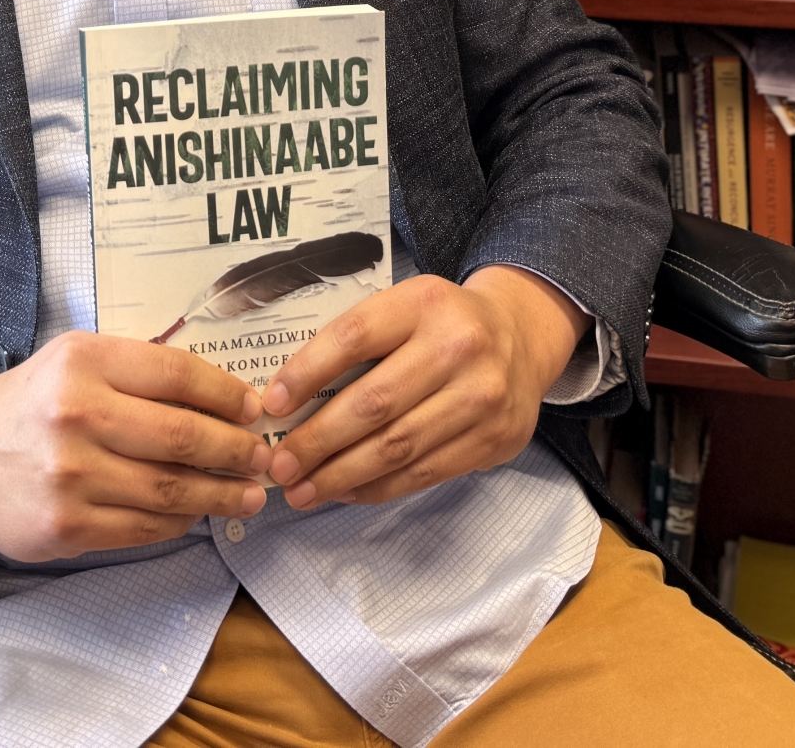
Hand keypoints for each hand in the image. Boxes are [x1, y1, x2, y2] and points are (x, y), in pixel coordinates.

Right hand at [0, 330, 270, 562]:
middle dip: (236, 450)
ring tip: (249, 495)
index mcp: (84, 362)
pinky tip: (197, 514)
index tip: (254, 410)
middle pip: (183, 435)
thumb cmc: (34, 405)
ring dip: (221, 495)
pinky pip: (145, 526)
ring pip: (171, 488)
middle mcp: (77, 415)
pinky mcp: (68, 525)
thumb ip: (139, 372)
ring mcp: (72, 475)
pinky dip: (180, 521)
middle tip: (262, 458)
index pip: (177, 374)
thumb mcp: (76, 361)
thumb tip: (223, 400)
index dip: (227, 394)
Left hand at [262, 267, 585, 509]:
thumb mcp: (406, 306)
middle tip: (278, 465)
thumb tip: (288, 400)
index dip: (307, 373)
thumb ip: (358, 341)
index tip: (272, 405)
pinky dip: (377, 487)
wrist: (523, 335)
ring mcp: (482, 396)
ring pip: (397, 447)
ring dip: (340, 475)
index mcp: (424, 303)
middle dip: (316, 441)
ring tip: (301, 490)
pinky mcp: (494, 439)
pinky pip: (424, 473)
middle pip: (373, 402)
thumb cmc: (443, 322)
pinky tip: (345, 491)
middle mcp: (458, 346)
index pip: (354, 337)